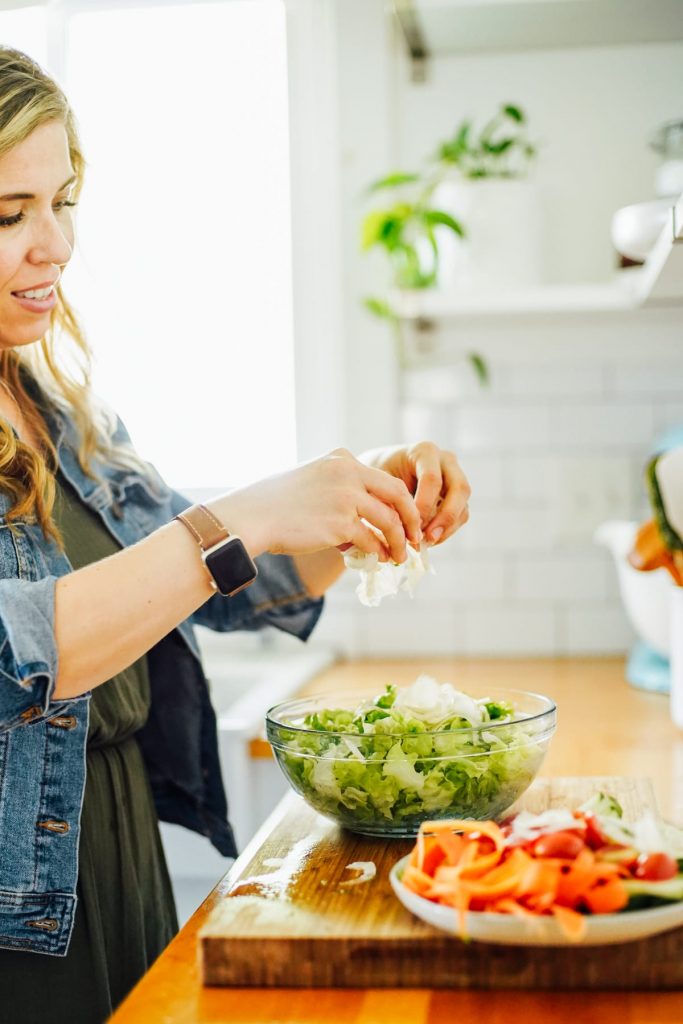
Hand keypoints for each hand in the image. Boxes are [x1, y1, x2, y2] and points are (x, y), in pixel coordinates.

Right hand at [211, 448, 421, 562]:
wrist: (250, 517)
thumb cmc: (274, 503)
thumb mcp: (310, 480)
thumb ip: (338, 488)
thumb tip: (361, 517)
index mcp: (341, 459)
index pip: (382, 478)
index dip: (398, 501)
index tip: (404, 518)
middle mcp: (347, 472)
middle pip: (397, 494)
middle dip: (411, 518)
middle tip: (416, 537)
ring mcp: (345, 497)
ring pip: (388, 520)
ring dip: (399, 541)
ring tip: (400, 556)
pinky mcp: (339, 523)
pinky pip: (372, 540)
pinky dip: (380, 551)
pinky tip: (380, 559)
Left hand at [359, 441, 469, 544]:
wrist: (381, 475)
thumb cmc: (377, 476)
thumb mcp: (378, 483)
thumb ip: (389, 500)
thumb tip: (400, 530)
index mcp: (424, 452)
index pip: (432, 479)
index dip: (424, 505)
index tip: (410, 527)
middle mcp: (446, 461)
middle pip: (460, 489)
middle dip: (445, 517)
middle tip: (427, 538)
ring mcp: (455, 478)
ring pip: (463, 505)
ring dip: (446, 528)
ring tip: (425, 543)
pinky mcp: (457, 496)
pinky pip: (460, 516)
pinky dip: (447, 531)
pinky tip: (428, 541)